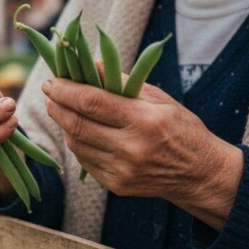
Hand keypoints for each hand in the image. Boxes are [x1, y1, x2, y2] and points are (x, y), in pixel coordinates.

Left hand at [41, 76, 243, 230]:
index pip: (92, 102)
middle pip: (77, 124)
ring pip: (77, 144)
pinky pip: (85, 161)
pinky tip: (80, 131)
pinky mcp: (117, 185)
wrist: (199, 174)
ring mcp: (123, 171)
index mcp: (145, 121)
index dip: (66, 90)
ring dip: (64, 124)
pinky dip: (78, 143)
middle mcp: (132, 148)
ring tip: (62, 109)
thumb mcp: (159, 98)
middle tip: (49, 93)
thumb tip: (91, 63)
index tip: (52, 81)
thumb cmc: (180, 128)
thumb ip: (123, 82)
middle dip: (56, 106)